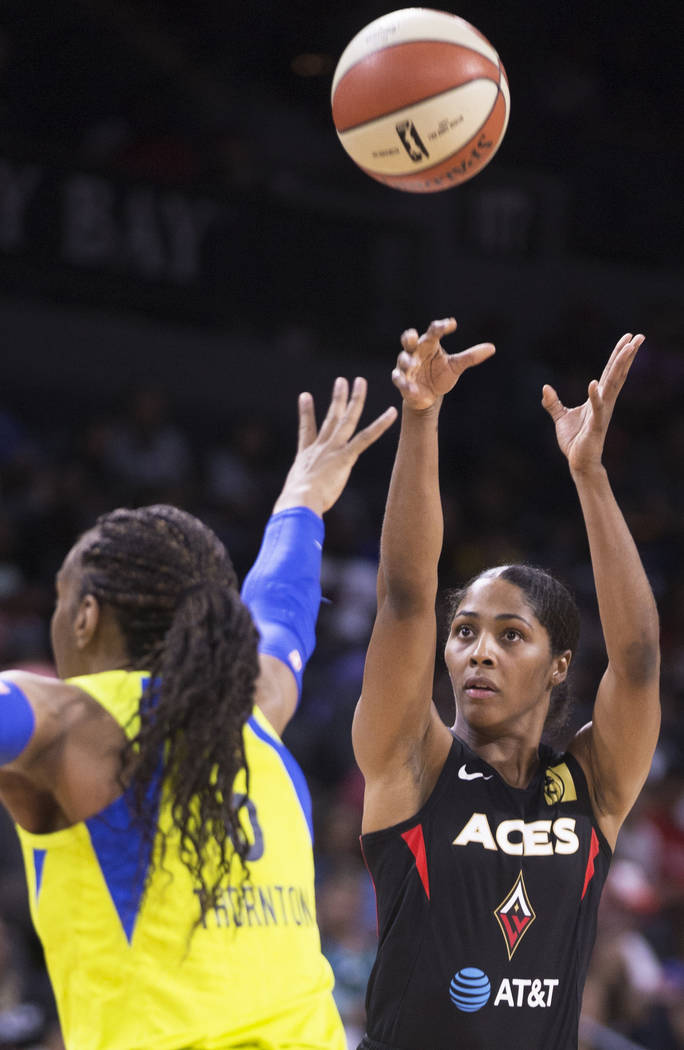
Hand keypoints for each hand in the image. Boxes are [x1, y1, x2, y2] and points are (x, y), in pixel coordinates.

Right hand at [273, 377, 396, 515]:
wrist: (298, 502)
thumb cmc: (294, 506)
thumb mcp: (294, 500)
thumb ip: (296, 500)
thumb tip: (289, 513)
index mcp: (306, 457)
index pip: (307, 431)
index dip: (306, 413)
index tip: (306, 396)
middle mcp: (320, 448)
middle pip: (331, 418)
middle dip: (337, 398)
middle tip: (341, 381)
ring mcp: (333, 450)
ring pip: (346, 420)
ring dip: (355, 400)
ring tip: (360, 382)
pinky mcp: (345, 457)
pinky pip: (366, 437)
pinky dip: (380, 425)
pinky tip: (391, 412)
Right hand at [392, 317, 494, 410]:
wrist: (428, 397)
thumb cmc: (439, 376)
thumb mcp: (456, 366)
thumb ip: (470, 357)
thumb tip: (492, 348)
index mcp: (429, 344)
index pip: (434, 331)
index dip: (441, 327)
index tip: (452, 324)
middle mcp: (415, 352)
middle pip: (408, 340)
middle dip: (409, 337)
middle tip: (414, 336)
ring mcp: (407, 366)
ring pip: (403, 359)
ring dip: (407, 362)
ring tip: (413, 365)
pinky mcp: (403, 382)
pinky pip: (400, 380)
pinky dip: (405, 384)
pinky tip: (412, 389)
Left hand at [542, 333, 643, 474]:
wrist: (578, 462)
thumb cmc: (574, 441)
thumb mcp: (560, 417)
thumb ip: (553, 403)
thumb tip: (545, 388)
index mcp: (598, 398)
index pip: (609, 372)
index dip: (618, 355)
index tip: (628, 338)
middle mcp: (605, 402)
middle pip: (617, 373)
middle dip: (627, 355)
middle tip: (639, 336)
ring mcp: (602, 413)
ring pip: (613, 385)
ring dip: (620, 367)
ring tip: (629, 349)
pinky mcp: (595, 426)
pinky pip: (596, 409)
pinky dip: (595, 396)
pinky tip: (594, 383)